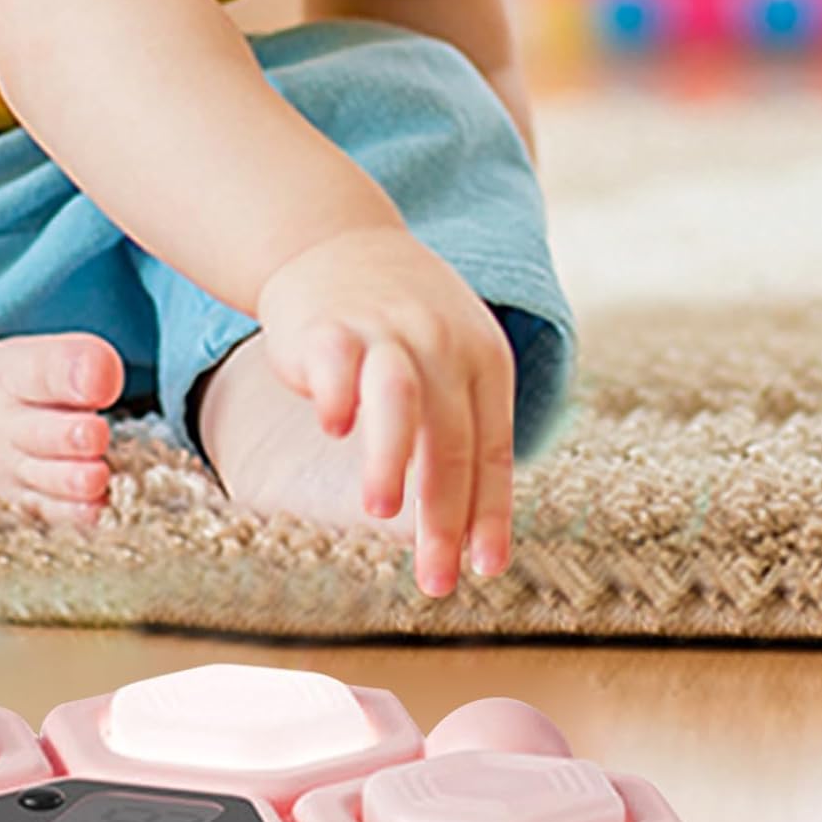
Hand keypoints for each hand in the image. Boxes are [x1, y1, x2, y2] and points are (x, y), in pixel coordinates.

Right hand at [256, 225, 515, 597]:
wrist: (336, 241)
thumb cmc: (398, 327)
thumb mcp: (449, 364)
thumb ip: (458, 434)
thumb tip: (464, 535)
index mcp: (483, 362)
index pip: (491, 451)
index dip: (490, 513)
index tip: (484, 569)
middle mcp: (442, 345)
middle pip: (449, 442)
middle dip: (442, 517)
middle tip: (436, 579)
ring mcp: (386, 331)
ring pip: (401, 398)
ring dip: (392, 455)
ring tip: (382, 509)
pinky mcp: (329, 325)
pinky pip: (337, 361)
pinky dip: (338, 394)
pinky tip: (336, 429)